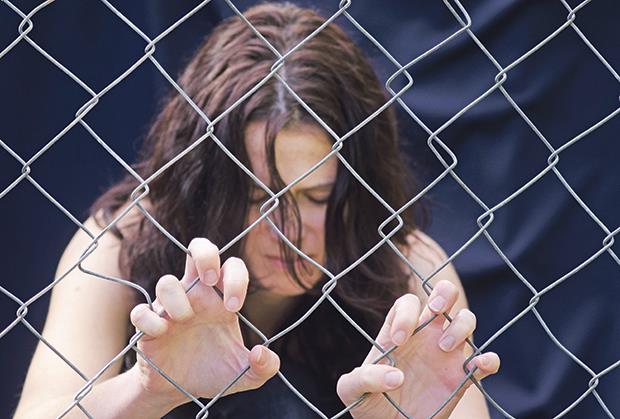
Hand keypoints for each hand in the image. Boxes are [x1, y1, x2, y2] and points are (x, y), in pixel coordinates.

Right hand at [128, 238, 279, 409]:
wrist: (179, 391)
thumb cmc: (213, 372)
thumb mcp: (246, 376)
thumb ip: (264, 368)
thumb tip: (262, 353)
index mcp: (220, 300)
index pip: (231, 266)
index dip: (236, 278)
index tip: (234, 307)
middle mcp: (195, 296)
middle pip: (198, 249)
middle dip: (205, 256)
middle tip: (210, 280)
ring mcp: (169, 309)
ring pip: (166, 282)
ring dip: (177, 299)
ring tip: (185, 319)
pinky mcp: (147, 327)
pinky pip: (141, 312)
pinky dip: (150, 320)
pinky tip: (162, 334)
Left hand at [336, 280, 499, 418]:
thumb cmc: (368, 404)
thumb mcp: (351, 390)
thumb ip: (362, 378)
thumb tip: (395, 376)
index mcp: (398, 332)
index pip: (407, 303)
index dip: (405, 314)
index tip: (398, 342)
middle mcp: (425, 336)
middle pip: (442, 295)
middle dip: (443, 293)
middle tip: (435, 311)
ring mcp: (446, 354)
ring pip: (466, 319)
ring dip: (461, 325)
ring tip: (444, 347)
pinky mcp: (461, 378)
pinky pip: (484, 361)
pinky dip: (488, 360)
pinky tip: (479, 365)